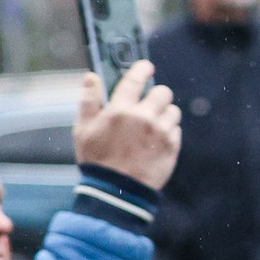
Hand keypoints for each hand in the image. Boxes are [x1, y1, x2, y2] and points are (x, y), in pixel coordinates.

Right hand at [74, 62, 182, 188]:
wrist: (117, 192)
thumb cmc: (97, 160)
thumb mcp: (83, 130)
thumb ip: (88, 101)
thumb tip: (91, 77)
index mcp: (120, 110)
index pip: (135, 80)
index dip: (142, 69)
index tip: (146, 67)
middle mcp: (144, 118)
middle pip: (163, 92)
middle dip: (157, 95)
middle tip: (149, 102)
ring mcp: (161, 133)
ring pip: (173, 111)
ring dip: (164, 113)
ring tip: (152, 124)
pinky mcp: (172, 147)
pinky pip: (176, 130)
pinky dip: (169, 132)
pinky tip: (156, 141)